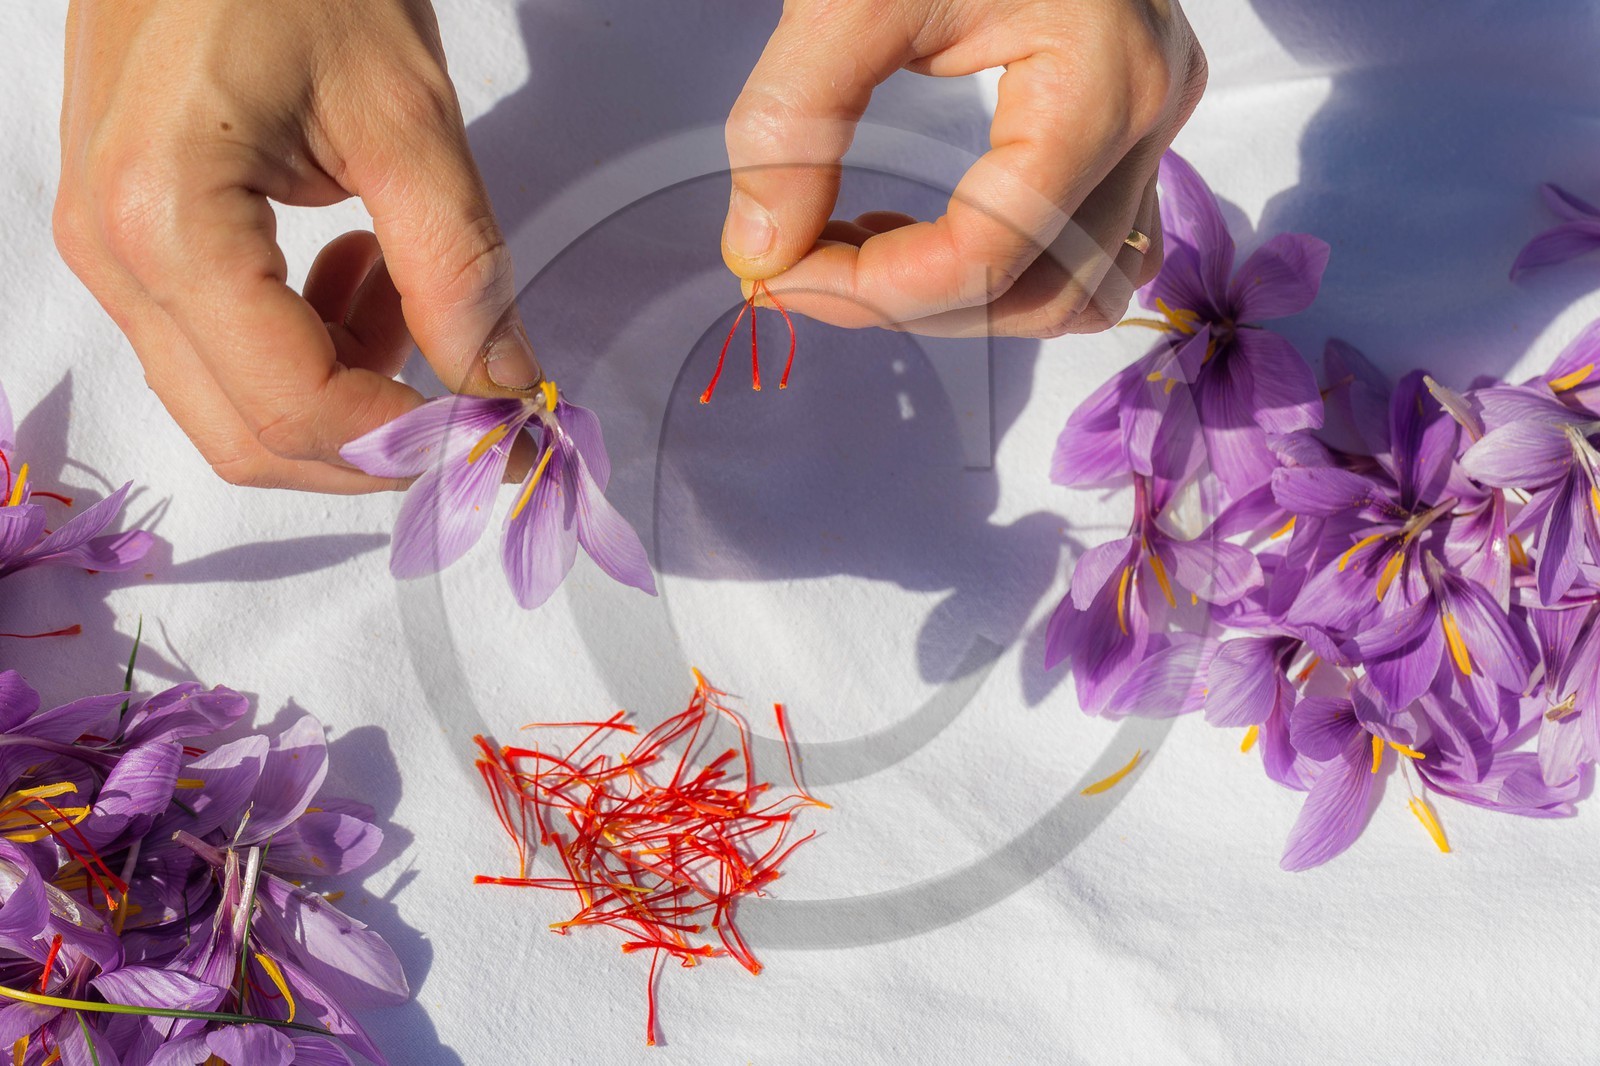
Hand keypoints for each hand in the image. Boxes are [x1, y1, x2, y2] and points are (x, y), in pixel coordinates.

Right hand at [54, 0, 540, 491]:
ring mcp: (104, 248)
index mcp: (170, 221)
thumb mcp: (406, 117)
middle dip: (374, 438)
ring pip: (229, 401)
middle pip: (250, 434)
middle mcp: (112, 254)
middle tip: (468, 385)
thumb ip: (460, 269)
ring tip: (407, 287)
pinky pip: (212, 344)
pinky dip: (302, 340)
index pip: (297, 408)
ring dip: (340, 383)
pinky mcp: (123, 233)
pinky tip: (357, 266)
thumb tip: (503, 385)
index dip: (408, 440)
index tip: (496, 425)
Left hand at [722, 0, 1206, 337]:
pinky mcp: (1132, 123)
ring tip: (865, 250)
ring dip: (965, 302)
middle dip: (913, 306)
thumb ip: (791, 124)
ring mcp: (1156, 121)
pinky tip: (912, 229)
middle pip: (1045, 293)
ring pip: (1081, 290)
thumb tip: (757, 255)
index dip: (876, 292)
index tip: (779, 275)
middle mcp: (1152, 113)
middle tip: (805, 269)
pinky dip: (998, 270)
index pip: (995, 250)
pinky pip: (1085, 250)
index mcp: (1102, 76)